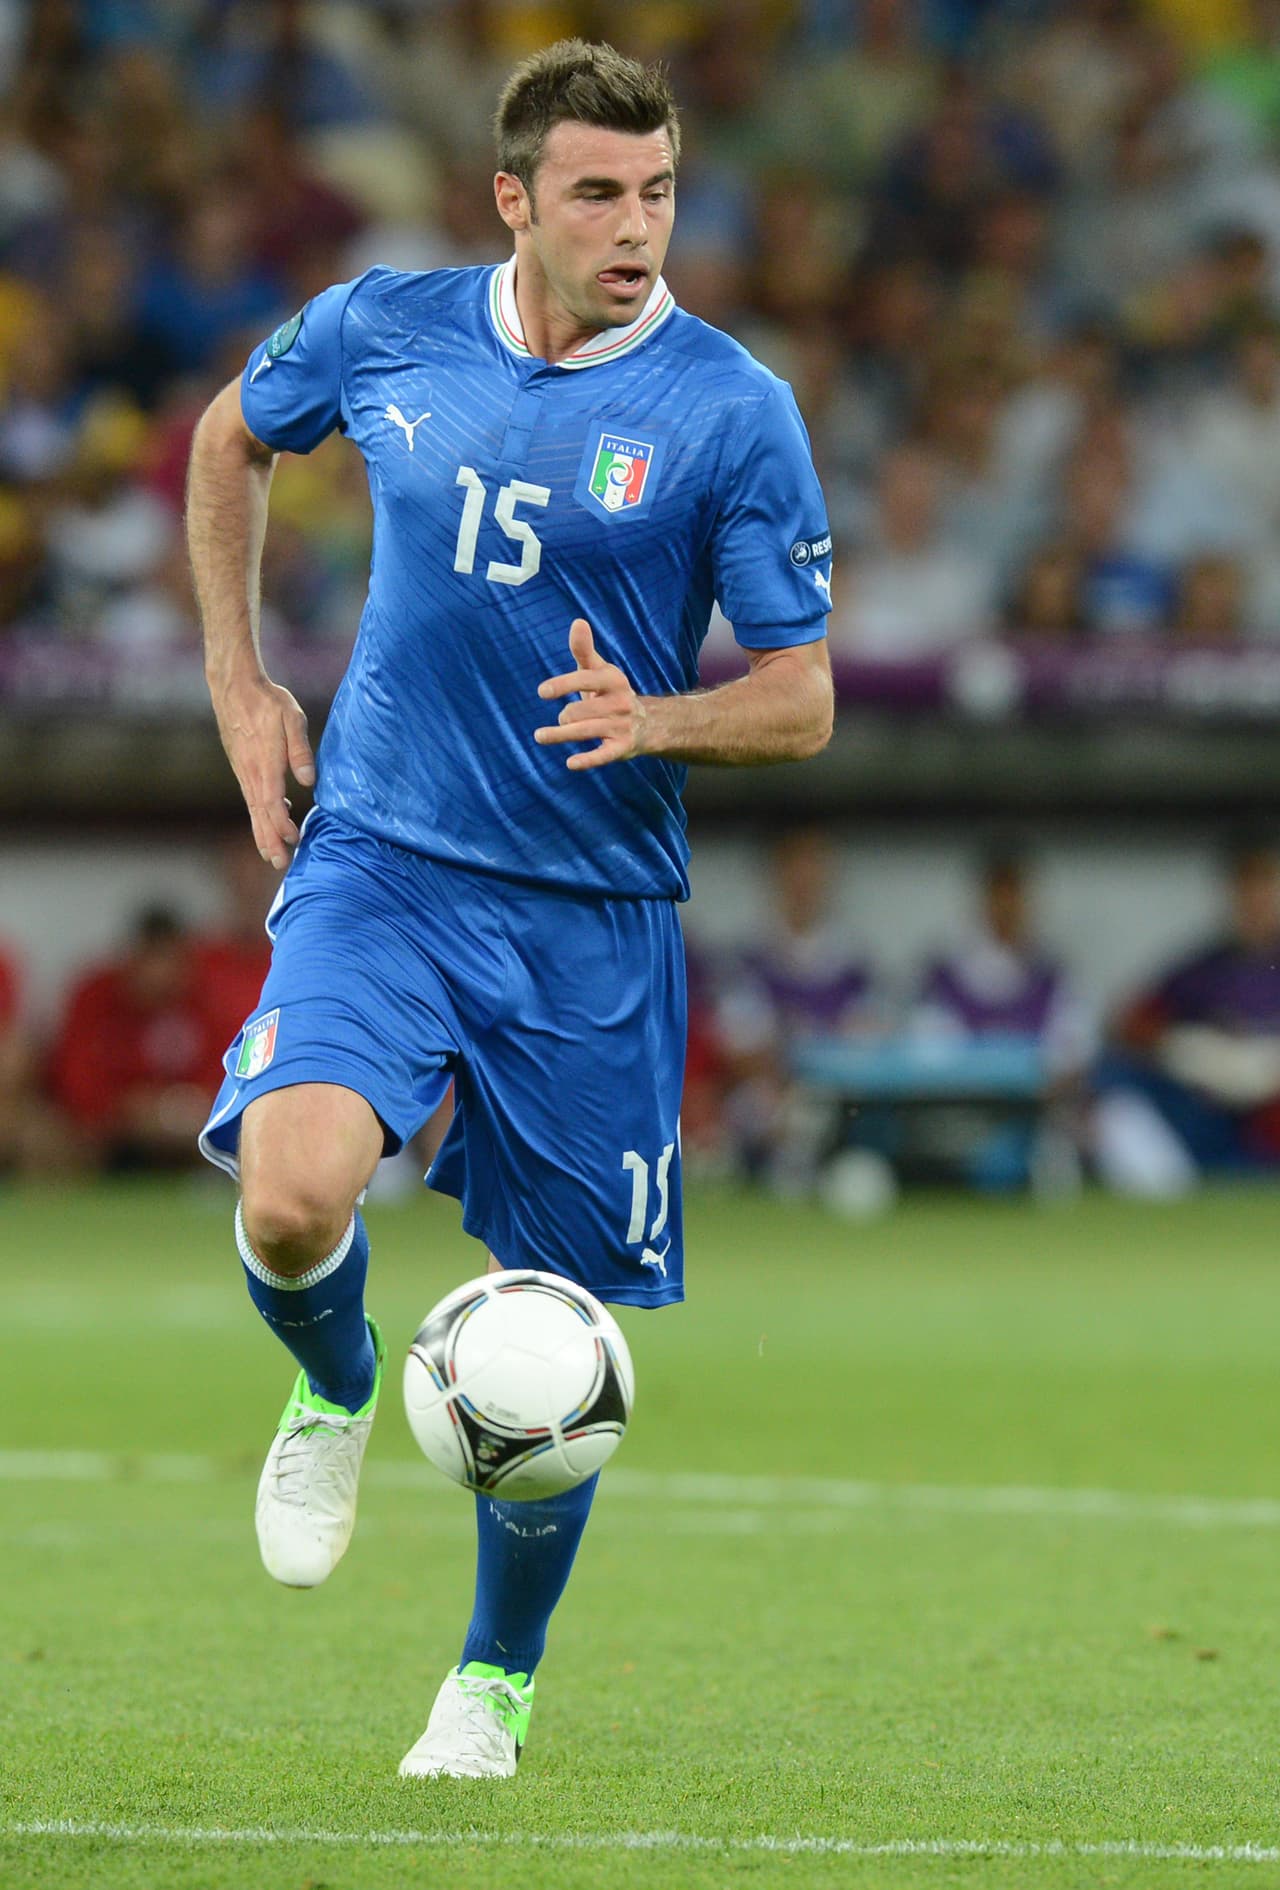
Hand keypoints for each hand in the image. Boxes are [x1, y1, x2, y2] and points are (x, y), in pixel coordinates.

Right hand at [210, 674, 314, 868]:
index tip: (293, 840)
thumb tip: (308, 781)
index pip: (271, 802)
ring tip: (270, 855)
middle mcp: (250, 772)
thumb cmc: (267, 700)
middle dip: (270, 840)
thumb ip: (299, 750)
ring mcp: (243, 771)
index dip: (281, 824)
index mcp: (264, 763)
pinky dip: (258, 815)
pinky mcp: (242, 767)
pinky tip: (269, 821)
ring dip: (262, 833)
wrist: (234, 687)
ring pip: (253, 809)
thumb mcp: (291, 718)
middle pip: (260, 814)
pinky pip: (251, 798)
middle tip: (280, 865)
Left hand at [535, 618, 646, 770]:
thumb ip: (584, 650)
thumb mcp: (600, 671)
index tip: (542, 692)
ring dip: (559, 735)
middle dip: (564, 715)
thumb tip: (578, 621)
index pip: (585, 680)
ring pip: (584, 731)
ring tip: (540, 736)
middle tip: (564, 717)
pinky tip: (570, 763)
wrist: (648, 724)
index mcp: (613, 680)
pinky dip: (587, 760)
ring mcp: (621, 726)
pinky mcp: (622, 748)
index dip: (563, 685)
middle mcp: (619, 703)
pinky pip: (602, 755)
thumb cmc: (612, 693)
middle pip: (578, 710)